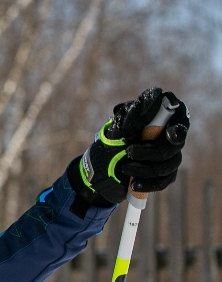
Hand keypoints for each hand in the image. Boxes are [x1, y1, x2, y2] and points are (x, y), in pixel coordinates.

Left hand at [72, 88, 188, 207]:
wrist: (101, 169)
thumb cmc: (111, 142)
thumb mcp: (118, 128)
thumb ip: (134, 115)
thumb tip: (153, 96)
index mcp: (160, 119)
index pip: (179, 118)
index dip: (179, 126)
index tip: (171, 136)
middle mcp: (169, 136)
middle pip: (174, 145)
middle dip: (151, 151)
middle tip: (128, 152)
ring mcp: (170, 155)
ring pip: (170, 164)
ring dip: (146, 169)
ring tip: (124, 168)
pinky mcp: (166, 173)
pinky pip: (165, 180)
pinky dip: (149, 184)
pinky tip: (134, 184)